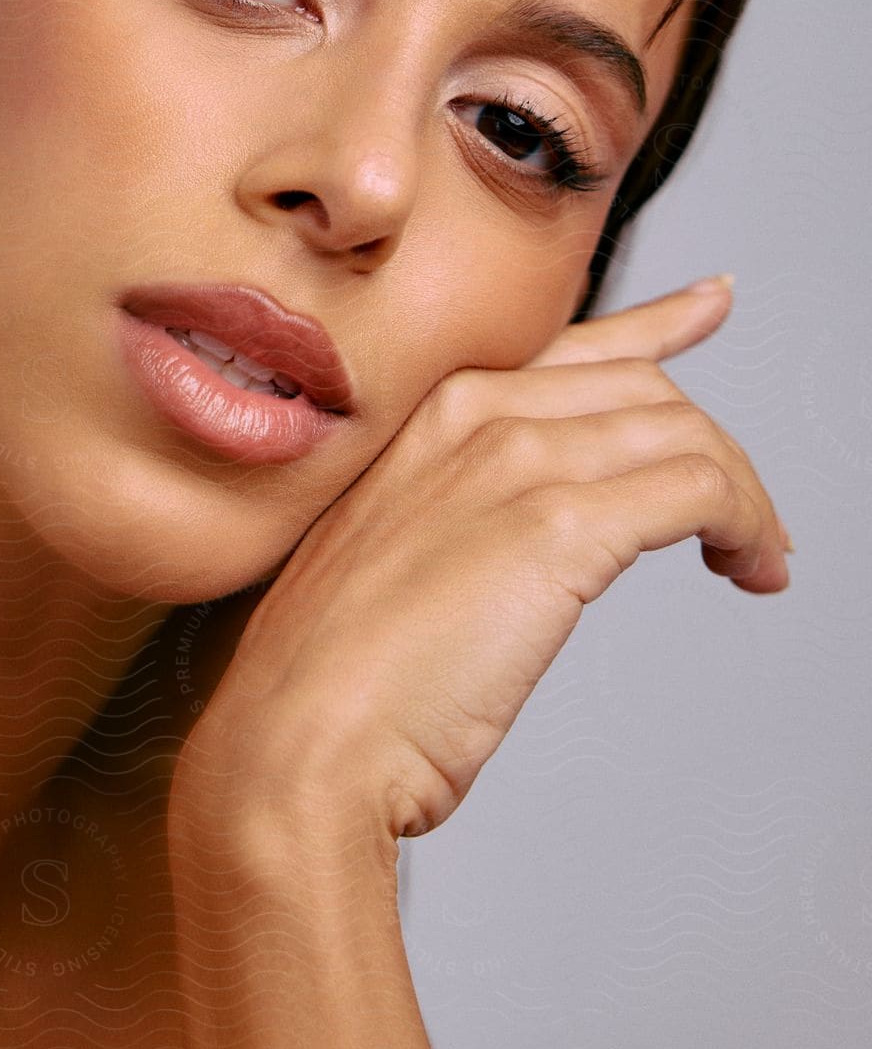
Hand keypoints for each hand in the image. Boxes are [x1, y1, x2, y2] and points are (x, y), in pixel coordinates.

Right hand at [171, 276, 791, 845]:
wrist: (295, 739)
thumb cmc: (333, 677)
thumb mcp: (391, 558)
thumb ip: (460, 514)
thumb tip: (536, 535)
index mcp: (427, 414)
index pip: (571, 344)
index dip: (655, 329)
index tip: (705, 309)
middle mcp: (472, 414)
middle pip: (644, 387)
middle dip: (711, 448)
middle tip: (739, 521)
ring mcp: (512, 461)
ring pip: (684, 433)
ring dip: (742, 497)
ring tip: (754, 559)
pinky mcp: (558, 527)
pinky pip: (700, 489)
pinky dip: (747, 523)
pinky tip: (750, 567)